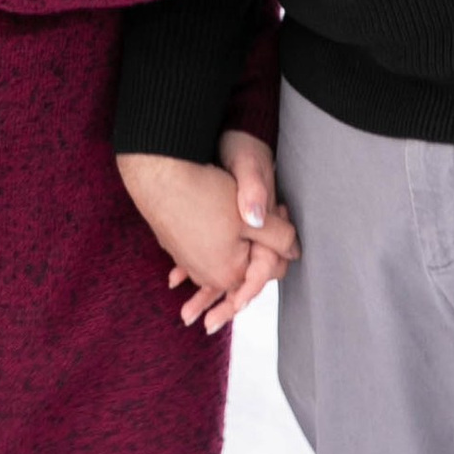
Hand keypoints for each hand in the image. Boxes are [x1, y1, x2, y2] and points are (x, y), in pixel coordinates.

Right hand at [118, 148, 302, 335]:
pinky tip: (218, 223)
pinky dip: (214, 241)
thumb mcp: (253, 218)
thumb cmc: (203, 196)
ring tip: (245, 215)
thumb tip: (295, 251)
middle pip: (246, 265)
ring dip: (238, 242)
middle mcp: (209, 275)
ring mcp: (191, 263)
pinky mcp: (178, 248)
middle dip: (260, 245)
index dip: (281, 246)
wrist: (159, 178)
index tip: (282, 217)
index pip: (268, 270)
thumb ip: (279, 237)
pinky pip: (205, 249)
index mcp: (231, 274)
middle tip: (272, 210)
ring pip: (225, 256)